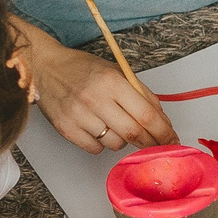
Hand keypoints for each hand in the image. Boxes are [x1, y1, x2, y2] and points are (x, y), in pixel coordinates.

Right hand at [33, 39, 172, 154]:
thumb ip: (141, 94)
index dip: (163, 132)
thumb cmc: (83, 69)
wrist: (45, 68)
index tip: (172, 140)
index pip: (147, 115)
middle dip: (150, 142)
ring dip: (123, 140)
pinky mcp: (66, 130)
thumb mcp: (116, 72)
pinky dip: (102, 143)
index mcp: (112, 81)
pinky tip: (97, 128)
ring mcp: (79, 116)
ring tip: (115, 125)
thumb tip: (162, 121)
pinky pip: (96, 148)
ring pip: (115, 144)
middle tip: (157, 145)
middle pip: (134, 133)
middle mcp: (95, 99)